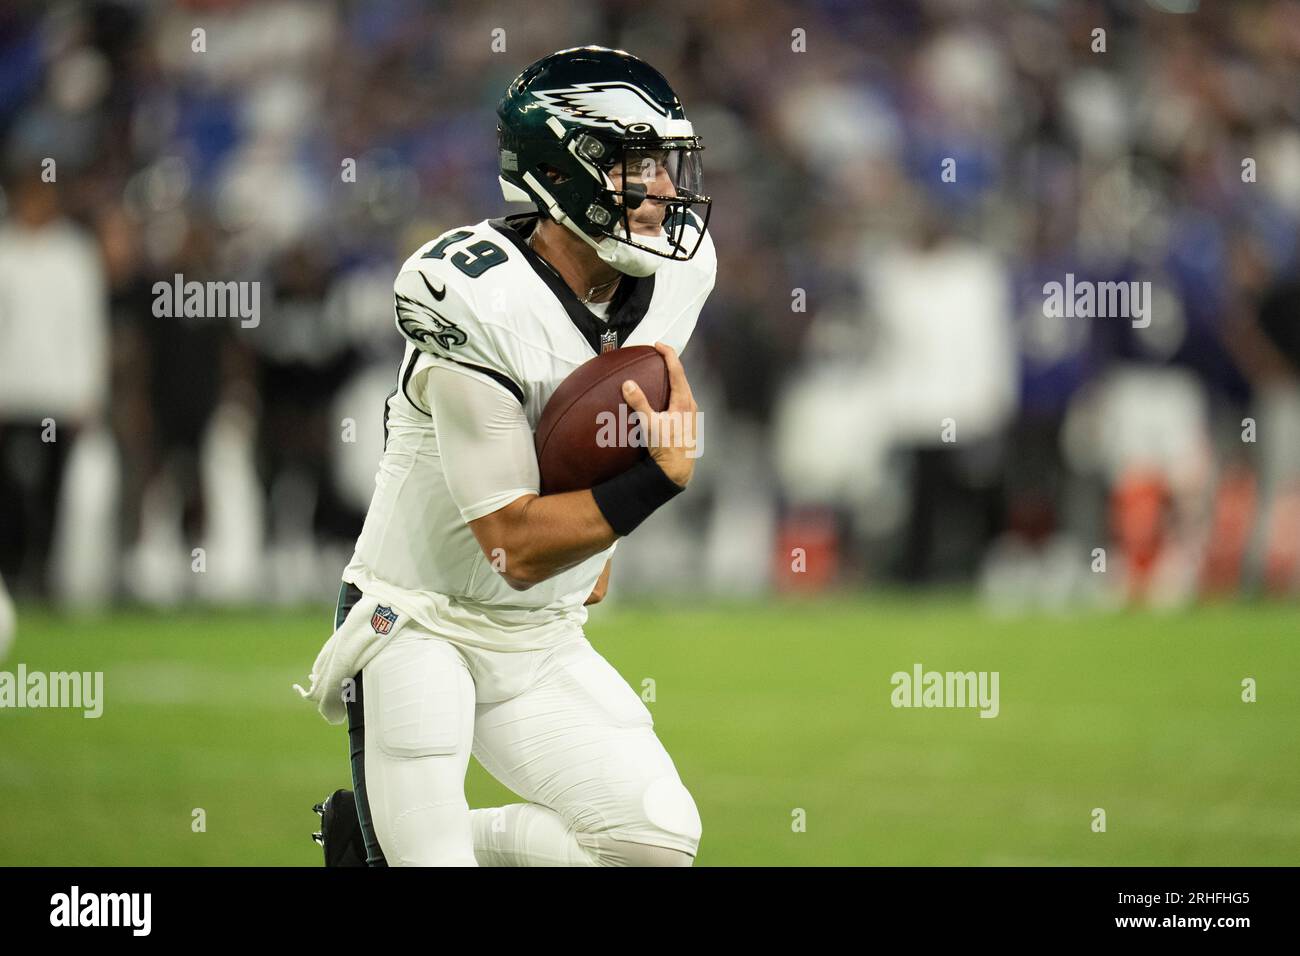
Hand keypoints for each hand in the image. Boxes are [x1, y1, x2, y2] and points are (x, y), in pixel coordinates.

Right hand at [621, 342, 699, 488]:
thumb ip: (639, 403)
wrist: (677, 469)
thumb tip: (628, 384)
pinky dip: (674, 389)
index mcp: (683, 402)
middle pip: (682, 377)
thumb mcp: (650, 424)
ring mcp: (691, 414)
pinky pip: (682, 398)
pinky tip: (665, 395)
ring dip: (673, 376)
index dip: (668, 354)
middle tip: (658, 353)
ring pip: (683, 388)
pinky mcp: (688, 421)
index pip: (677, 370)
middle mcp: (690, 405)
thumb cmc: (666, 448)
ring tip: (661, 370)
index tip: (658, 345)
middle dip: (670, 362)